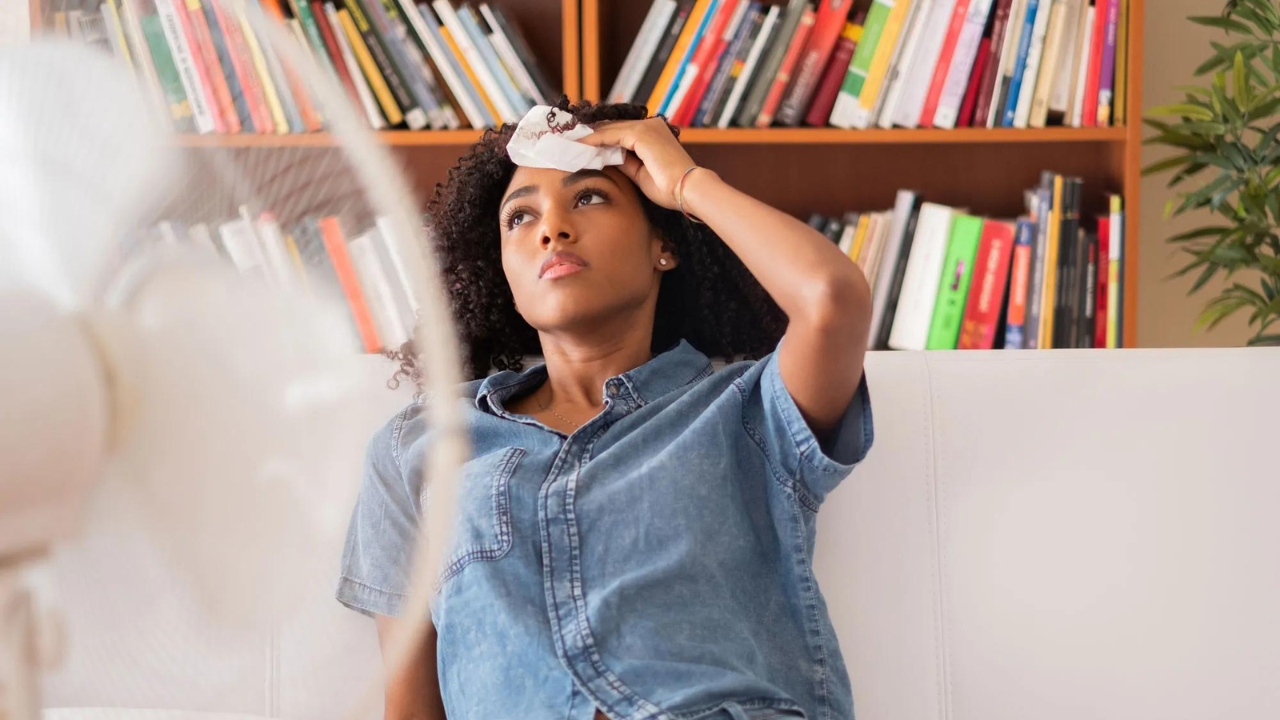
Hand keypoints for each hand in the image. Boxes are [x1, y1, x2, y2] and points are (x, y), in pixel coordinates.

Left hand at [577, 118, 699, 211]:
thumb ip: (624, 162)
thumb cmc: (669, 188)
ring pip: (610, 129)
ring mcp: (647, 127)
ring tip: (569, 142)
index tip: (580, 145)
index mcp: (653, 134)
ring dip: (588, 135)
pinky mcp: (642, 134)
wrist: (688, 190)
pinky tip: (580, 145)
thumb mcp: (640, 174)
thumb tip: (606, 158)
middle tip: (568, 139)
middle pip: (613, 127)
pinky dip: (594, 139)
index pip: (620, 132)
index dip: (599, 138)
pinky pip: (611, 135)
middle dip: (590, 134)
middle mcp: (651, 126)